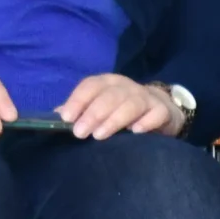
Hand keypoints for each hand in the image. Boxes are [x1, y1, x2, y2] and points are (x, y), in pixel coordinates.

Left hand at [57, 73, 182, 139]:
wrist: (162, 109)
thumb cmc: (123, 109)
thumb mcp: (101, 105)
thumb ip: (82, 109)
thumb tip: (57, 116)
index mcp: (107, 82)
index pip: (90, 86)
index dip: (77, 100)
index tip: (66, 118)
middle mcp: (125, 86)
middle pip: (108, 96)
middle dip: (92, 114)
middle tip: (80, 133)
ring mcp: (145, 97)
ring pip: (129, 104)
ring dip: (113, 120)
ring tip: (100, 135)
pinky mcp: (162, 110)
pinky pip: (155, 114)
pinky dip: (145, 122)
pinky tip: (135, 132)